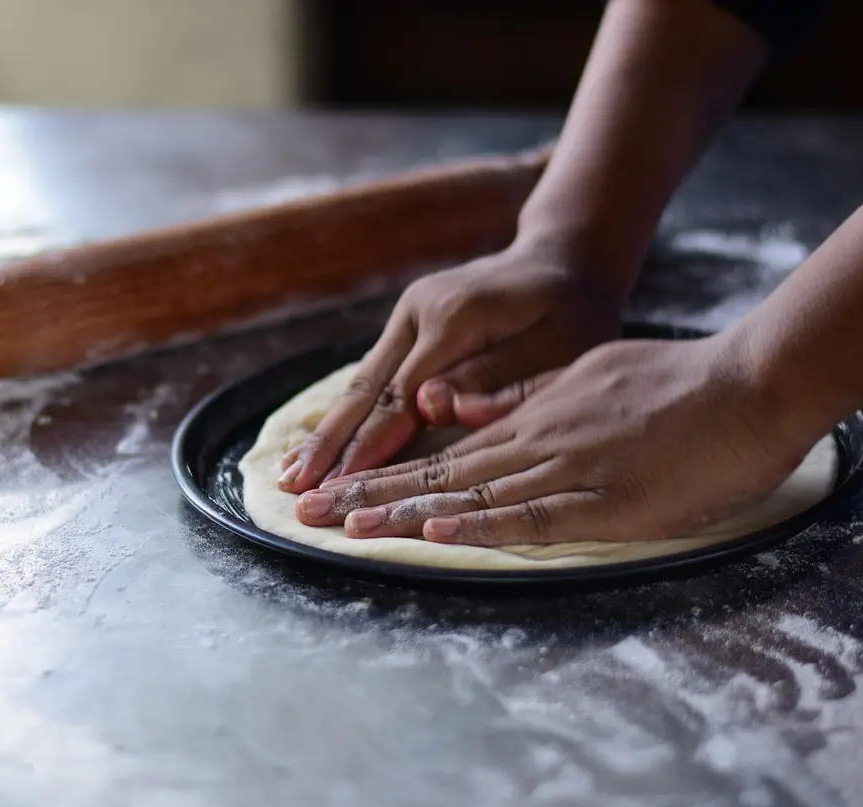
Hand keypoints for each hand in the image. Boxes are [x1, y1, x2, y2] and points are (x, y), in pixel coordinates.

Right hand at [277, 236, 625, 493]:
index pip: (403, 394)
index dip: (372, 443)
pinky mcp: (406, 328)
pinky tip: (321, 446)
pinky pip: (372, 378)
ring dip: (326, 432)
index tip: (345, 485)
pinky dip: (345, 415)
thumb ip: (496, 378)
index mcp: (454, 317)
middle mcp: (418, 312)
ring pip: (360, 383)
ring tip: (291, 475)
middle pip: (367, 389)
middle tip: (295, 488)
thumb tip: (431, 406)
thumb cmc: (571, 314)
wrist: (564, 262)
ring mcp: (407, 318)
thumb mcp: (555, 346)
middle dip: (330, 443)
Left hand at [292, 334, 822, 545]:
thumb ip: (525, 393)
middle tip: (307, 512)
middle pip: (438, 471)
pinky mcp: (605, 499)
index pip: (443, 450)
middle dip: (369, 492)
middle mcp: (535, 439)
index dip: (386, 471)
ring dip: (403, 511)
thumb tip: (462, 404)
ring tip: (344, 527)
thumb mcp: (586, 373)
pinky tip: (436, 531)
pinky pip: (532, 515)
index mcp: (532, 414)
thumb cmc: (676, 383)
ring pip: (470, 493)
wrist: (747, 383)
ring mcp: (566, 467)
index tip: (338, 488)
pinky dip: (482, 524)